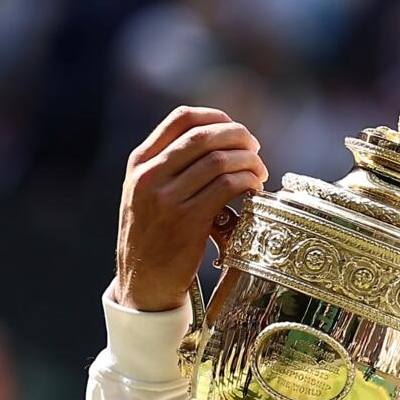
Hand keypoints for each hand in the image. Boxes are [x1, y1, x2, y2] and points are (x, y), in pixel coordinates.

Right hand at [114, 106, 268, 311]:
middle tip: (255, 149)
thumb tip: (220, 141)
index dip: (217, 117)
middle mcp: (150, 175)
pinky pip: (227, 186)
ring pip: (219, 160)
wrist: (143, 282)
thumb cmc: (154, 236)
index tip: (235, 129)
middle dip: (239, 137)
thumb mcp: (147, 193)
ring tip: (259, 172)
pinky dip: (247, 181)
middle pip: (205, 136)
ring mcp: (167, 199)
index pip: (182, 118)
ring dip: (248, 162)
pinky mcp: (187, 221)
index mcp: (140, 163)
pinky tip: (254, 189)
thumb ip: (170, 166)